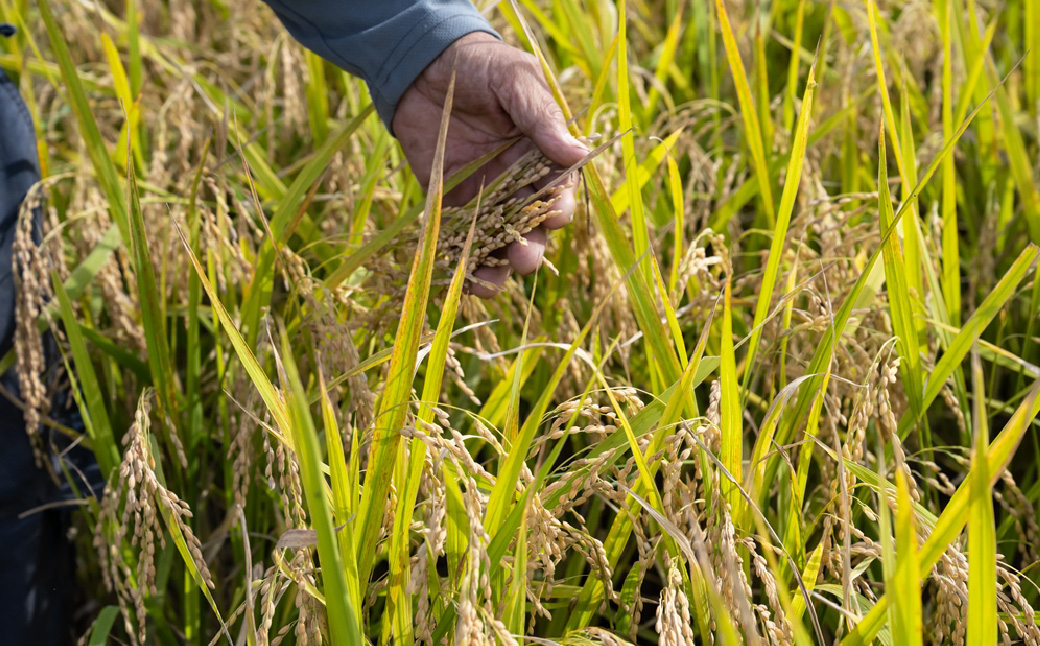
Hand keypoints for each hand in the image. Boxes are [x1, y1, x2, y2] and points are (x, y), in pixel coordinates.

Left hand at [392, 32, 587, 297]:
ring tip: (490, 283)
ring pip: (498, 242)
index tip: (555, 216)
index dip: (559, 207)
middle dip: (530, 248)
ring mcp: (485, 197)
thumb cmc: (482, 66)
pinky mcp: (451, 204)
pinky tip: (461, 279)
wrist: (425, 64)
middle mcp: (518, 183)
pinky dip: (462, 262)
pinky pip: (460, 239)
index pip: (559, 191)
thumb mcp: (516, 81)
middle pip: (531, 228)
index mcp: (542, 157)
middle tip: (524, 259)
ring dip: (498, 266)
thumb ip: (542, 117)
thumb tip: (576, 151)